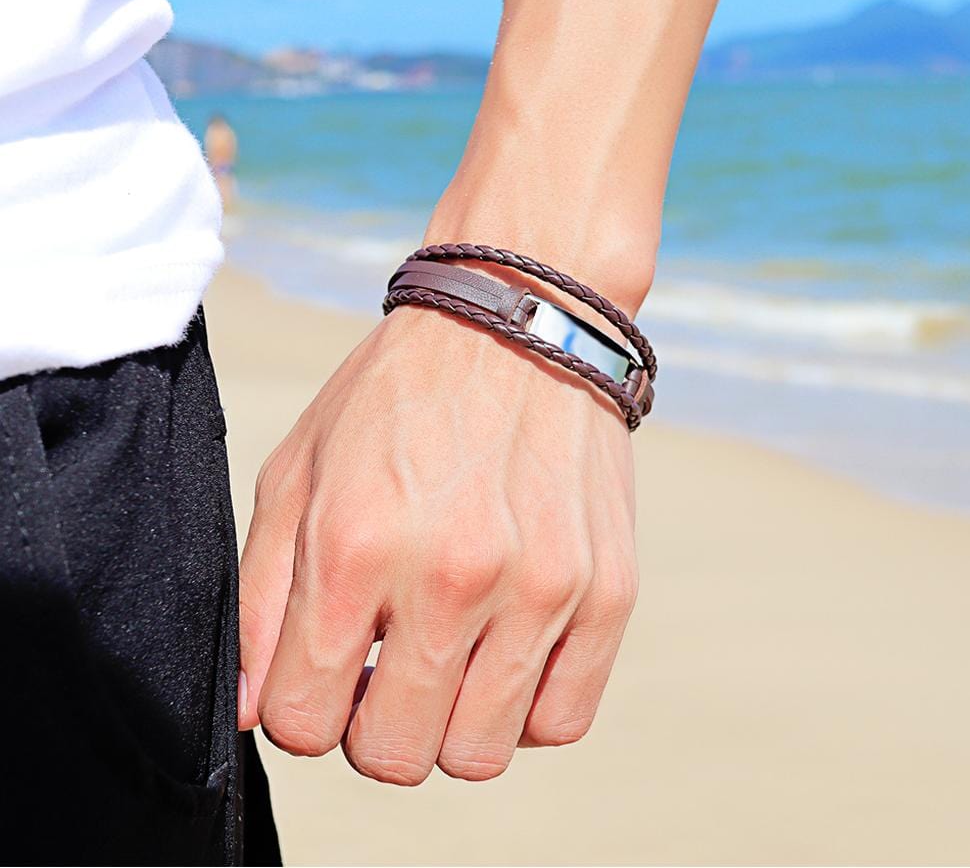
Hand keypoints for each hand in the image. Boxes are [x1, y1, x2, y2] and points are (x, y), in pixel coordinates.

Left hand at [239, 304, 637, 783]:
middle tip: (385, 663)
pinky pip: (560, 722)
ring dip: (448, 720)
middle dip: (371, 725)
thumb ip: (261, 597)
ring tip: (450, 650)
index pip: (300, 723)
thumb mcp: (299, 471)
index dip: (300, 708)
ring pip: (476, 755)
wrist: (520, 321)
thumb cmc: (399, 396)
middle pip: (393, 756)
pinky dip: (523, 707)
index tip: (324, 668)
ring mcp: (541, 588)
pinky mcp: (607, 591)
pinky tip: (506, 648)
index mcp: (355, 544)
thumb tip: (254, 711)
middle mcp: (452, 575)